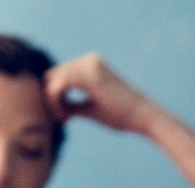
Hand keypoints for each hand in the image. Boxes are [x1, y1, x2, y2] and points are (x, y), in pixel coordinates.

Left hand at [43, 53, 158, 132]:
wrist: (144, 117)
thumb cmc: (121, 116)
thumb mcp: (91, 107)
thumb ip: (71, 103)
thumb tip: (51, 107)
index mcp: (90, 65)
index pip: (58, 75)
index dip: (54, 97)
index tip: (63, 117)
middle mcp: (89, 60)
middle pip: (52, 75)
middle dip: (51, 98)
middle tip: (62, 119)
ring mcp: (89, 64)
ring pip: (53, 80)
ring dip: (52, 101)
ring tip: (64, 119)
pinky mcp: (89, 75)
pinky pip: (58, 85)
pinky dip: (55, 102)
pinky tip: (66, 117)